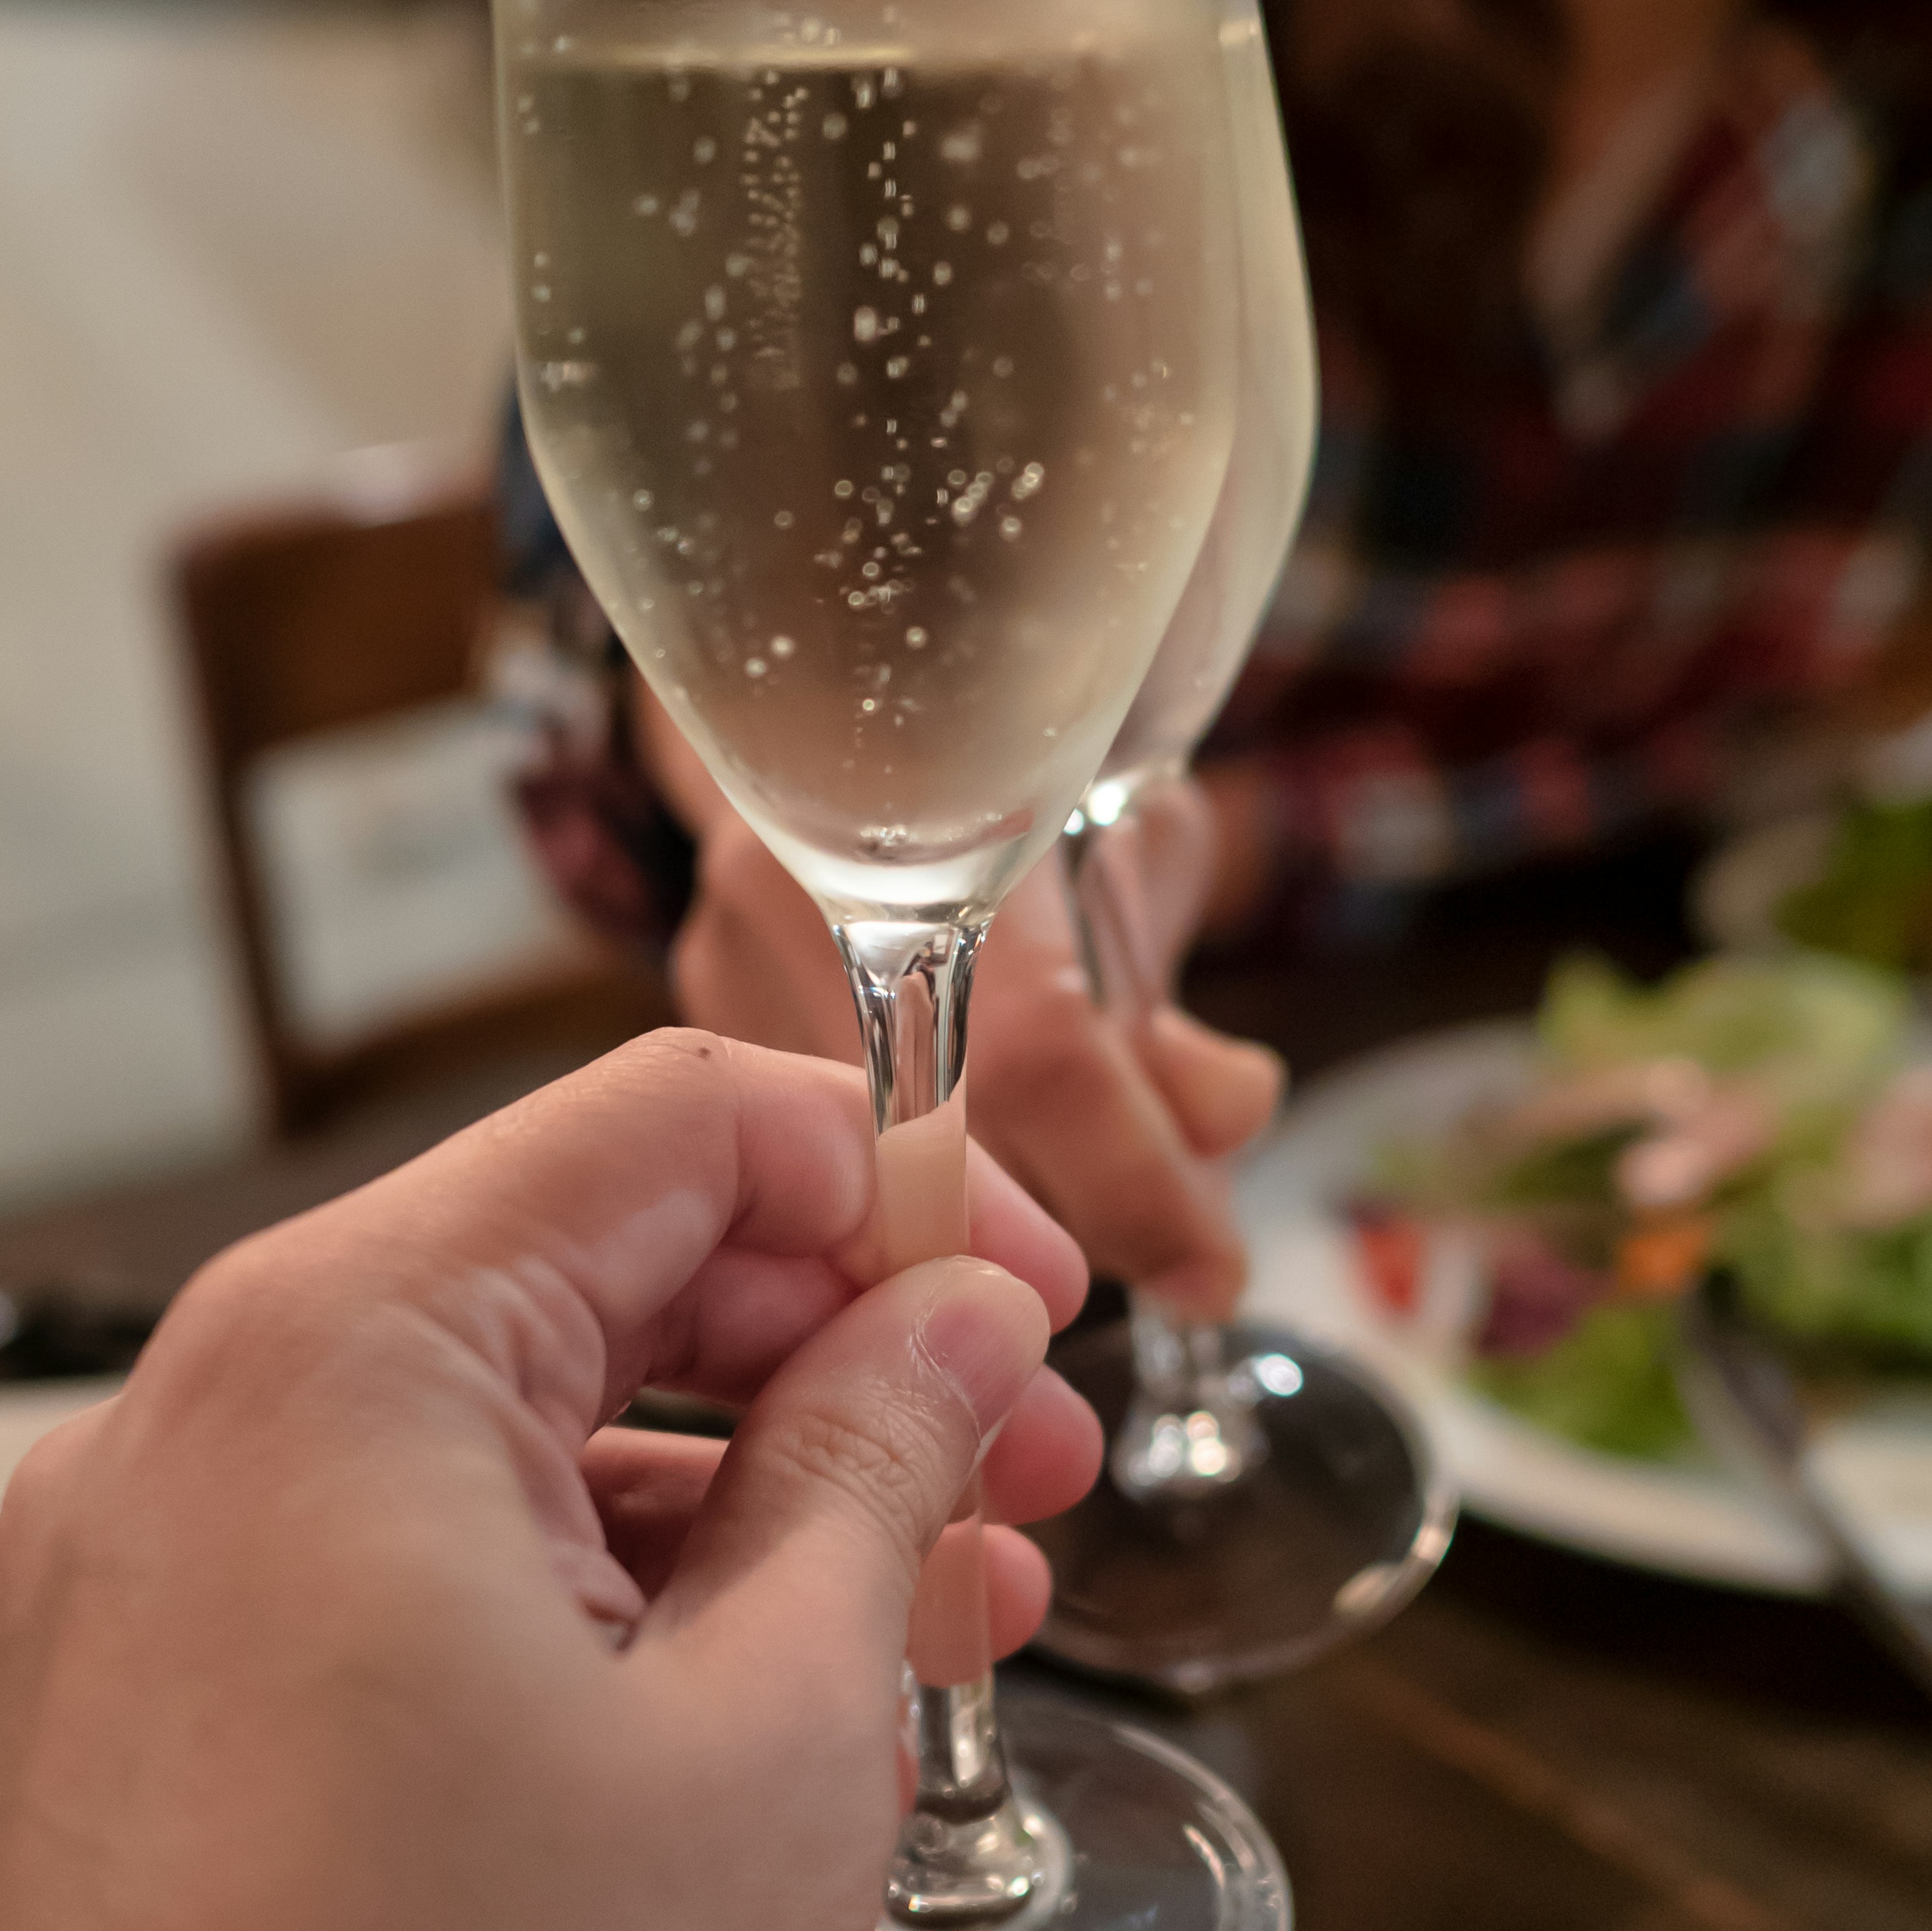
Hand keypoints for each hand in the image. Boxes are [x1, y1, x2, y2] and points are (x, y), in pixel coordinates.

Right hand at [674, 783, 1283, 1317]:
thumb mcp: (1127, 827)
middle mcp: (799, 882)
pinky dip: (924, 1176)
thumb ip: (1159, 979)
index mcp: (933, 808)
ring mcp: (725, 951)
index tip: (1212, 1271)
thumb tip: (1225, 1115)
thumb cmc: (1011, 731)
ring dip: (1003, 1216)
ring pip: (880, 1170)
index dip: (1134, 1178)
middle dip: (1082, 1215)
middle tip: (1180, 1239)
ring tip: (1096, 1189)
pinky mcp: (706, 1004)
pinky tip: (986, 1159)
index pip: (1039, 1048)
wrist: (838, 658)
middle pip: (954, 1135)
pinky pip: (824, 1143)